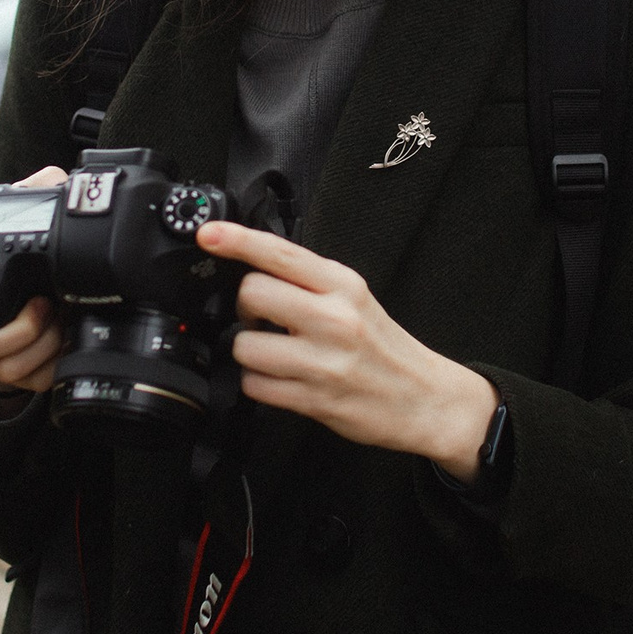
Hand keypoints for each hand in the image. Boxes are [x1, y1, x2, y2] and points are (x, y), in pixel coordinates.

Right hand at [0, 167, 66, 410]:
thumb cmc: (37, 268)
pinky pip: (28, 383)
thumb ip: (40, 194)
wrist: (54, 314)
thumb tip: (49, 182)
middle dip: (18, 331)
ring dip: (42, 347)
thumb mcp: (37, 225)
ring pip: (4, 367)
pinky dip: (53, 365)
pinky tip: (67, 345)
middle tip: (48, 308)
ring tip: (63, 324)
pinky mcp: (17, 375)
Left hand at [198, 221, 498, 480]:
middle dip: (244, 308)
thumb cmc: (383, 347)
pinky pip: (255, 385)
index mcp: (343, 286)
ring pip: (245, 345)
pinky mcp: (314, 399)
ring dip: (249, 352)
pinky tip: (281, 379)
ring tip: (274, 355)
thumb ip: (309, 282)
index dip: (238, 240)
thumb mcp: (356, 299)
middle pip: (252, 294)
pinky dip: (258, 383)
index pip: (281, 253)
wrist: (424, 399)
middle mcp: (334, 318)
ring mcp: (324, 361)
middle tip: (260, 319)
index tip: (208, 234)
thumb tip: (254, 268)